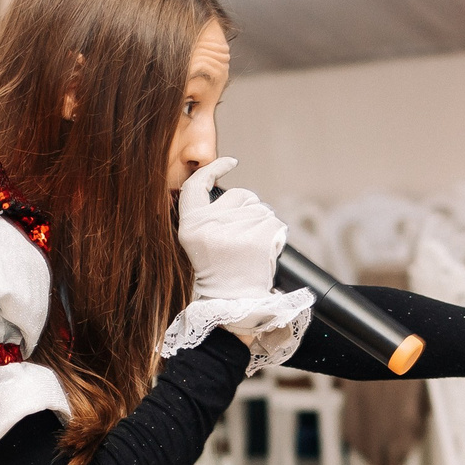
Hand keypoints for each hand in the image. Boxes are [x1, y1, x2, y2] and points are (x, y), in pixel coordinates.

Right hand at [175, 157, 284, 302]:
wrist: (234, 302)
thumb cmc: (220, 269)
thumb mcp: (200, 240)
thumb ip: (207, 213)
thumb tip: (227, 176)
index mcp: (190, 227)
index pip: (195, 185)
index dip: (213, 169)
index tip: (230, 162)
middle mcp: (209, 227)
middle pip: (239, 195)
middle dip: (246, 210)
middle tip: (239, 240)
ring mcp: (234, 232)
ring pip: (259, 207)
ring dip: (261, 222)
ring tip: (250, 247)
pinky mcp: (259, 238)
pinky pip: (273, 220)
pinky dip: (274, 233)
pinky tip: (263, 250)